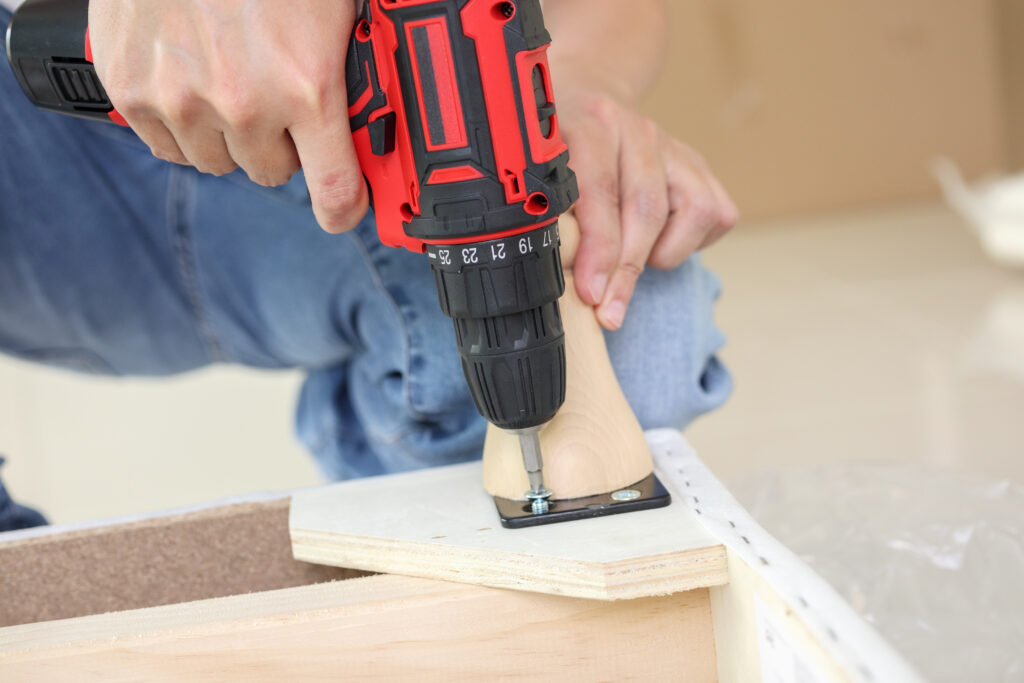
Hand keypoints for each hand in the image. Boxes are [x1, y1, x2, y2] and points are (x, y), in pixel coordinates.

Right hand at [88, 0, 366, 232]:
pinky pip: (167, 147)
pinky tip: (192, 87)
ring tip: (231, 83)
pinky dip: (182, 126)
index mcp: (307, 85)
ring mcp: (182, 100)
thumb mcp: (334, 7)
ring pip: (218, 163)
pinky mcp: (131, 90)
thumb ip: (349, 62)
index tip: (346, 208)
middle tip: (278, 101)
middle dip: (281, 145)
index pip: (334, 190)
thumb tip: (381, 98)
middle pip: (273, 174)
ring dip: (230, 137)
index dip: (344, 208)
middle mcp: (244, 102)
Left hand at [558, 91, 737, 329]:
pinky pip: (717, 216)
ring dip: (662, 252)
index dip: (598, 249)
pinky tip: (660, 241)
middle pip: (645, 208)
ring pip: (693, 211)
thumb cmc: (562, 156)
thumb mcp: (542, 176)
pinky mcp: (702, 167)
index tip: (591, 293)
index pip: (599, 190)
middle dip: (627, 269)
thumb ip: (548, 214)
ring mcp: (675, 148)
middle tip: (609, 310)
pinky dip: (690, 243)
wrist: (591, 109)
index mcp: (592, 125)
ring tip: (632, 256)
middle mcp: (638, 131)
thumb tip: (556, 274)